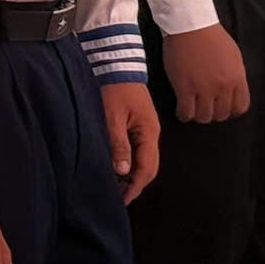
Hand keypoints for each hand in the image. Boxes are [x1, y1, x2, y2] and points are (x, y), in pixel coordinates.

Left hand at [98, 81, 160, 202]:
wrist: (117, 62)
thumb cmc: (114, 88)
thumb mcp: (112, 117)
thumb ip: (118, 144)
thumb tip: (123, 171)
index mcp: (149, 132)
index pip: (147, 168)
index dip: (135, 186)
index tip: (123, 200)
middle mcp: (152, 133)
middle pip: (149, 167)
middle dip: (136, 184)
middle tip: (119, 198)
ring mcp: (146, 128)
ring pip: (144, 159)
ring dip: (133, 174)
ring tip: (117, 186)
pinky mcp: (139, 124)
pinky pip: (139, 150)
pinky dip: (131, 162)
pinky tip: (119, 167)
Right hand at [162, 23, 251, 122]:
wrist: (190, 25)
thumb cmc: (211, 35)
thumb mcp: (233, 55)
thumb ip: (235, 75)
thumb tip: (232, 90)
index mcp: (237, 78)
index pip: (240, 107)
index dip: (231, 110)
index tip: (222, 107)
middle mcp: (223, 86)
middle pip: (222, 115)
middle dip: (214, 113)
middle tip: (205, 106)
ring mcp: (204, 89)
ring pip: (204, 117)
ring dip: (198, 115)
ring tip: (193, 108)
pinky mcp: (185, 88)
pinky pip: (186, 113)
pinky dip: (184, 115)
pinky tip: (182, 109)